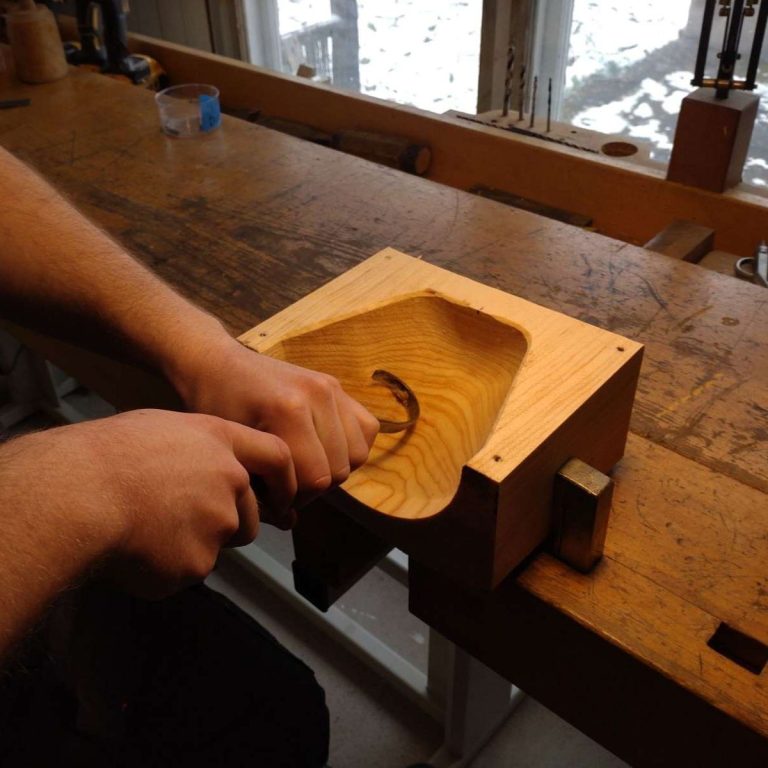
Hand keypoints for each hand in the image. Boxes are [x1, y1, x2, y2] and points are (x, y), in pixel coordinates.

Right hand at [8, 410, 294, 598]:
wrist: (76, 496)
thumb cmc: (104, 458)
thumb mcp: (160, 430)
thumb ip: (200, 451)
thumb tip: (212, 470)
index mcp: (220, 441)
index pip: (278, 457)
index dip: (284, 481)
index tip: (284, 500)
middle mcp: (230, 480)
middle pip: (250, 514)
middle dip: (227, 524)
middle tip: (177, 519)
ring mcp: (219, 523)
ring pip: (220, 544)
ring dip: (196, 544)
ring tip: (148, 527)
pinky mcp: (199, 563)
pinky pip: (188, 571)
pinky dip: (166, 568)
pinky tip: (134, 549)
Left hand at [170, 335, 379, 509]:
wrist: (216, 365)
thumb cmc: (213, 409)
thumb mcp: (233, 450)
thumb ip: (261, 486)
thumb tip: (289, 521)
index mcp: (288, 411)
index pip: (315, 480)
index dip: (292, 500)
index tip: (270, 500)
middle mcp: (318, 395)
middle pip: (338, 470)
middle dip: (311, 488)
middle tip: (284, 485)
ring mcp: (331, 387)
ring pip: (356, 454)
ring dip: (333, 469)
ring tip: (305, 467)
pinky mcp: (337, 386)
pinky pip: (366, 429)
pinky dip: (350, 447)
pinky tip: (324, 450)